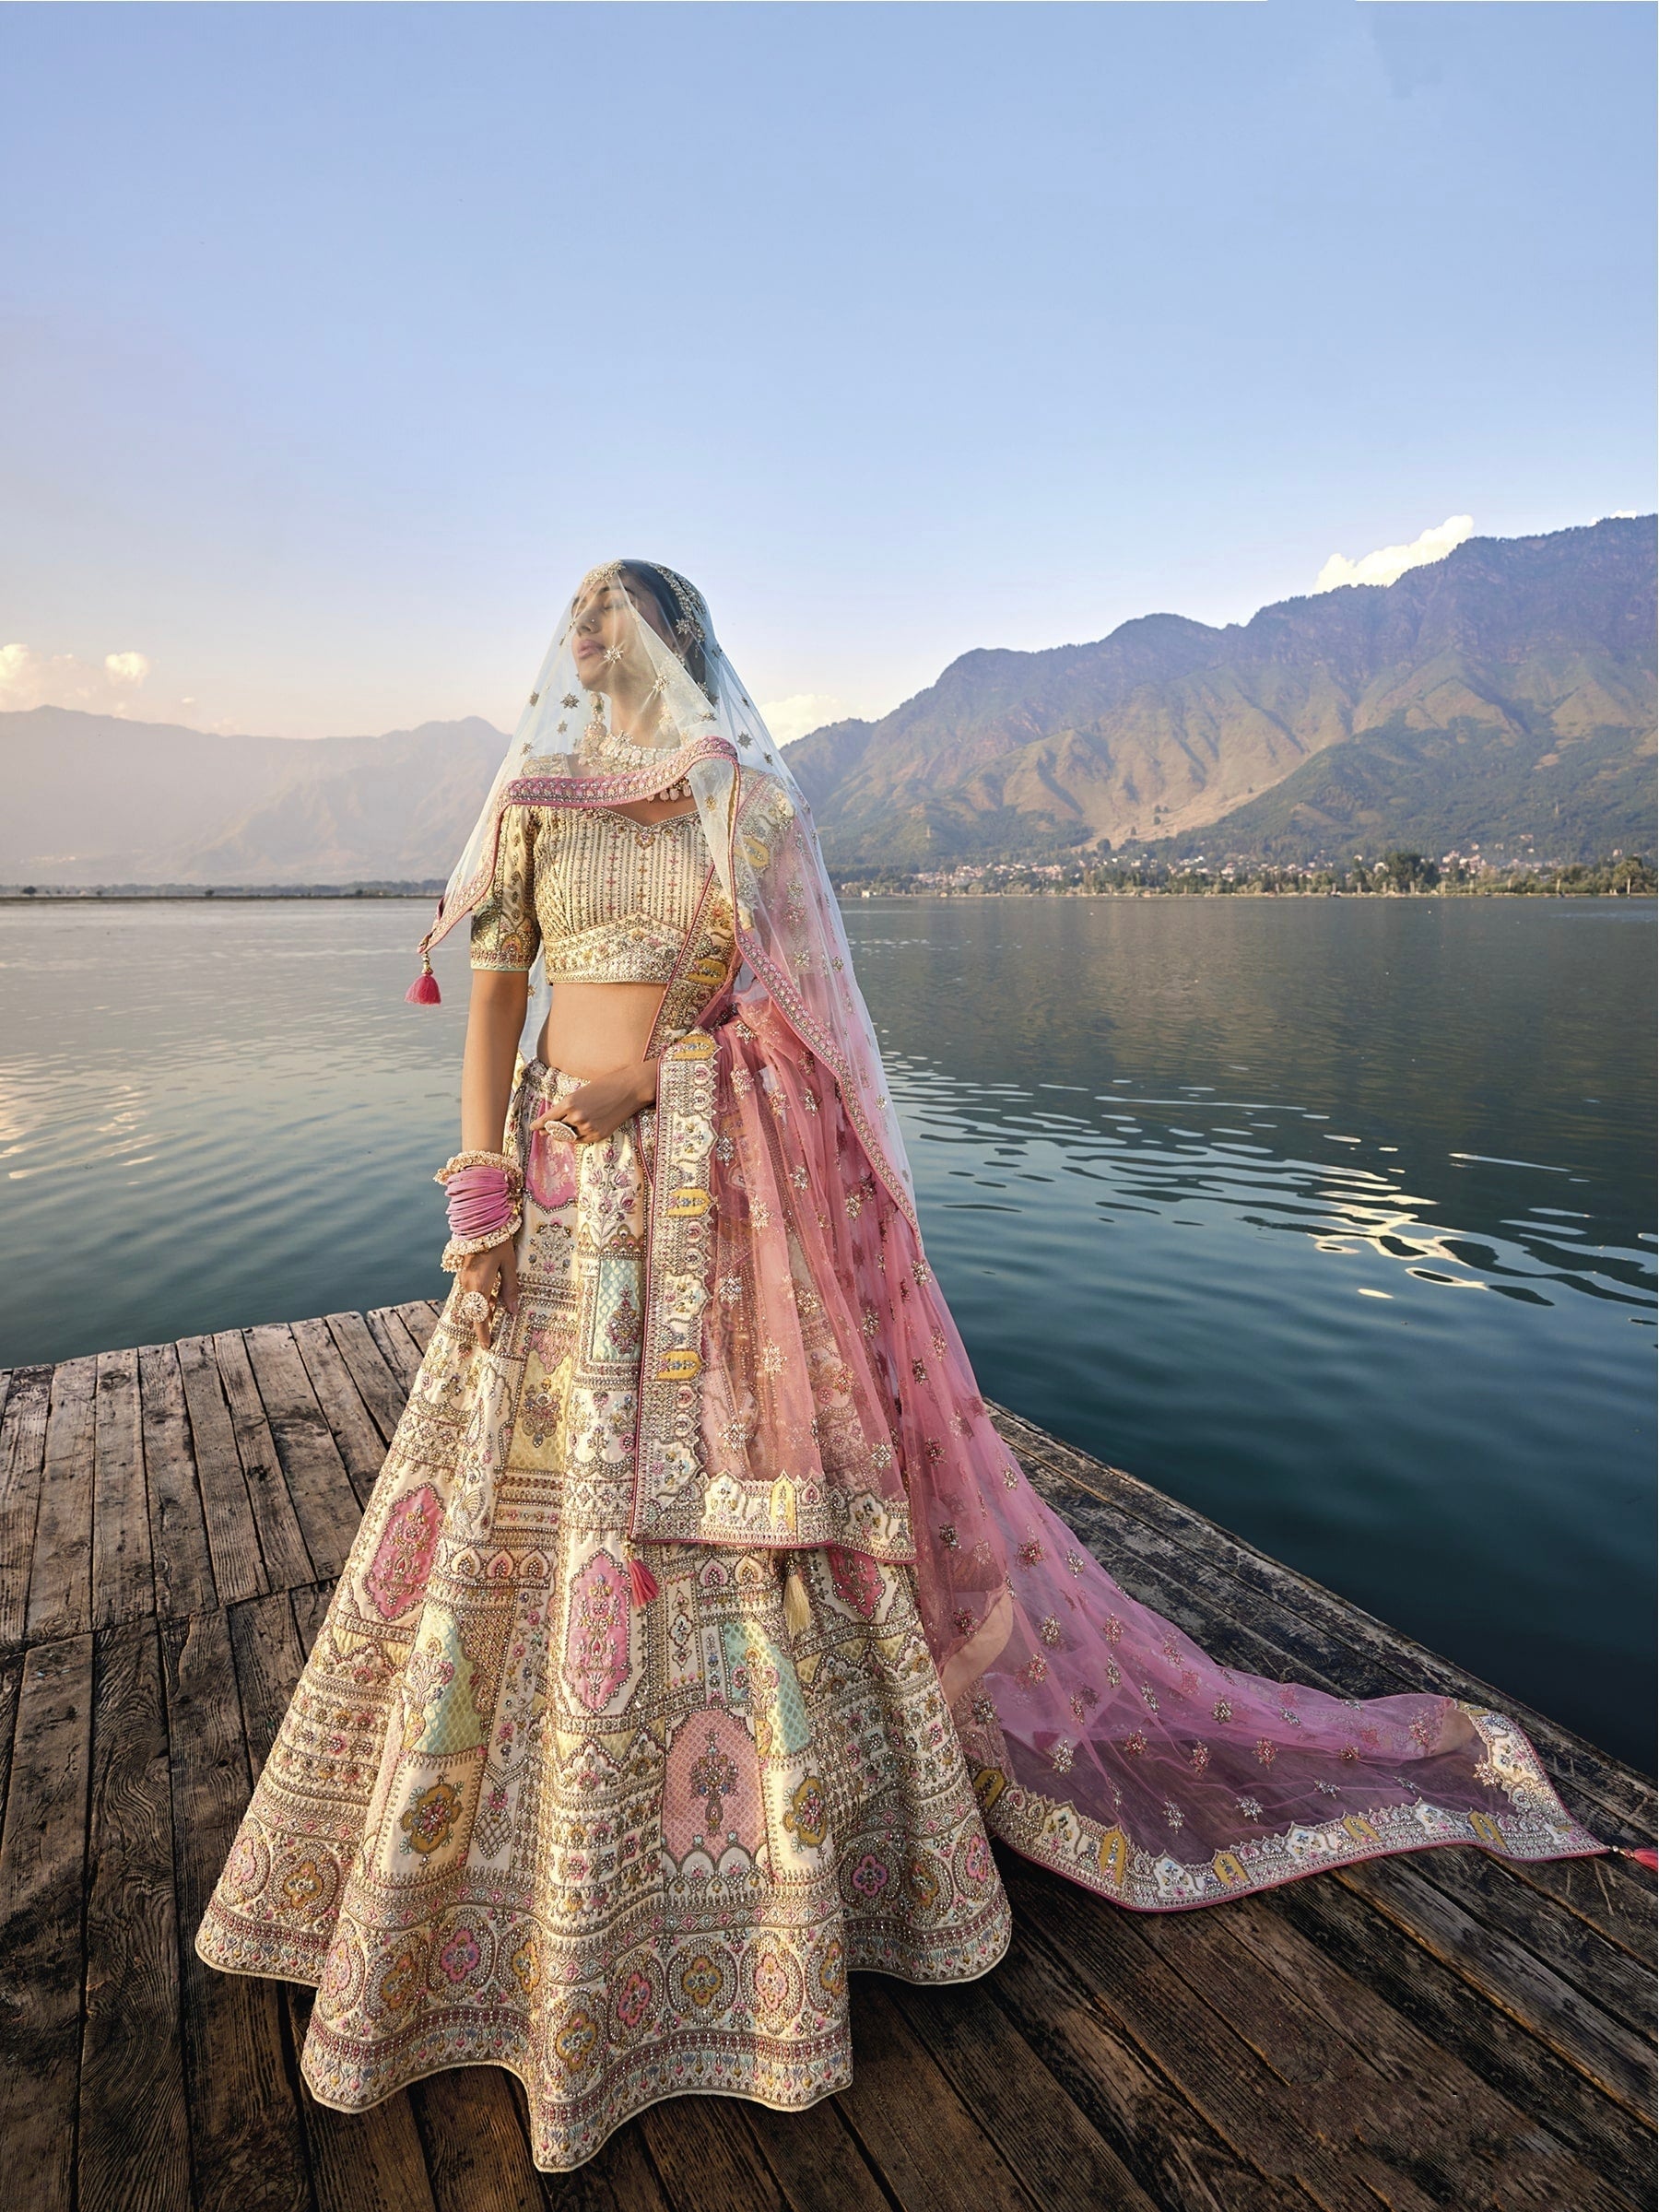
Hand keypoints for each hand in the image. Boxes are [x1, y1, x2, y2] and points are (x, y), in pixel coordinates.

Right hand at [457, 1237, 517, 1348]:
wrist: (479, 1221)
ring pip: (474, 1301)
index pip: (479, 1317)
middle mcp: (468, 1285)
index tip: (487, 1346)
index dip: (483, 1333)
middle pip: (475, 1311)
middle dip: (485, 1323)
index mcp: (479, 1286)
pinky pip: (473, 1291)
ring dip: (485, 1308)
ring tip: (499, 1313)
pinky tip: (495, 1296)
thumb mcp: (509, 1265)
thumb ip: (510, 1288)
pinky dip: (483, 1297)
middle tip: (495, 1335)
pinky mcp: (465, 1272)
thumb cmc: (498, 1241)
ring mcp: (464, 1278)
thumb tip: (513, 1310)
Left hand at [530, 1061, 657, 1145]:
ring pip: (569, 1136)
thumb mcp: (582, 1091)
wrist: (631, 1088)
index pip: (548, 1118)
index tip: (533, 1128)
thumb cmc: (607, 1084)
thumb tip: (559, 1117)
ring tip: (558, 1134)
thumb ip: (570, 1105)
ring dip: (563, 1135)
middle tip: (543, 1132)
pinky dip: (576, 1137)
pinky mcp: (598, 1134)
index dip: (539, 1124)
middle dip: (549, 1131)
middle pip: (556, 1129)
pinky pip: (582, 1140)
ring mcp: (587, 1127)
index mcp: (569, 1102)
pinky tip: (574, 1135)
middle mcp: (575, 1117)